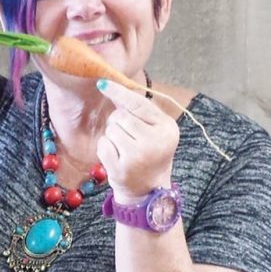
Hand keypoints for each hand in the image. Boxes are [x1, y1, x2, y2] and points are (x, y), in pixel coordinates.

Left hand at [95, 79, 179, 201]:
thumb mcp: (156, 129)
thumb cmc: (152, 152)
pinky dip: (106, 148)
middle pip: (120, 116)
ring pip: (111, 129)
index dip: (119, 92)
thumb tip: (112, 86)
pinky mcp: (121, 169)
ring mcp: (138, 157)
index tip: (102, 83)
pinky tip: (117, 156)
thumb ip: (140, 109)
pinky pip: (103, 144)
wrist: (150, 188)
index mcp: (168, 128)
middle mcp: (155, 142)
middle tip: (128, 135)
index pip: (139, 104)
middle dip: (118, 122)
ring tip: (125, 147)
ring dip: (112, 135)